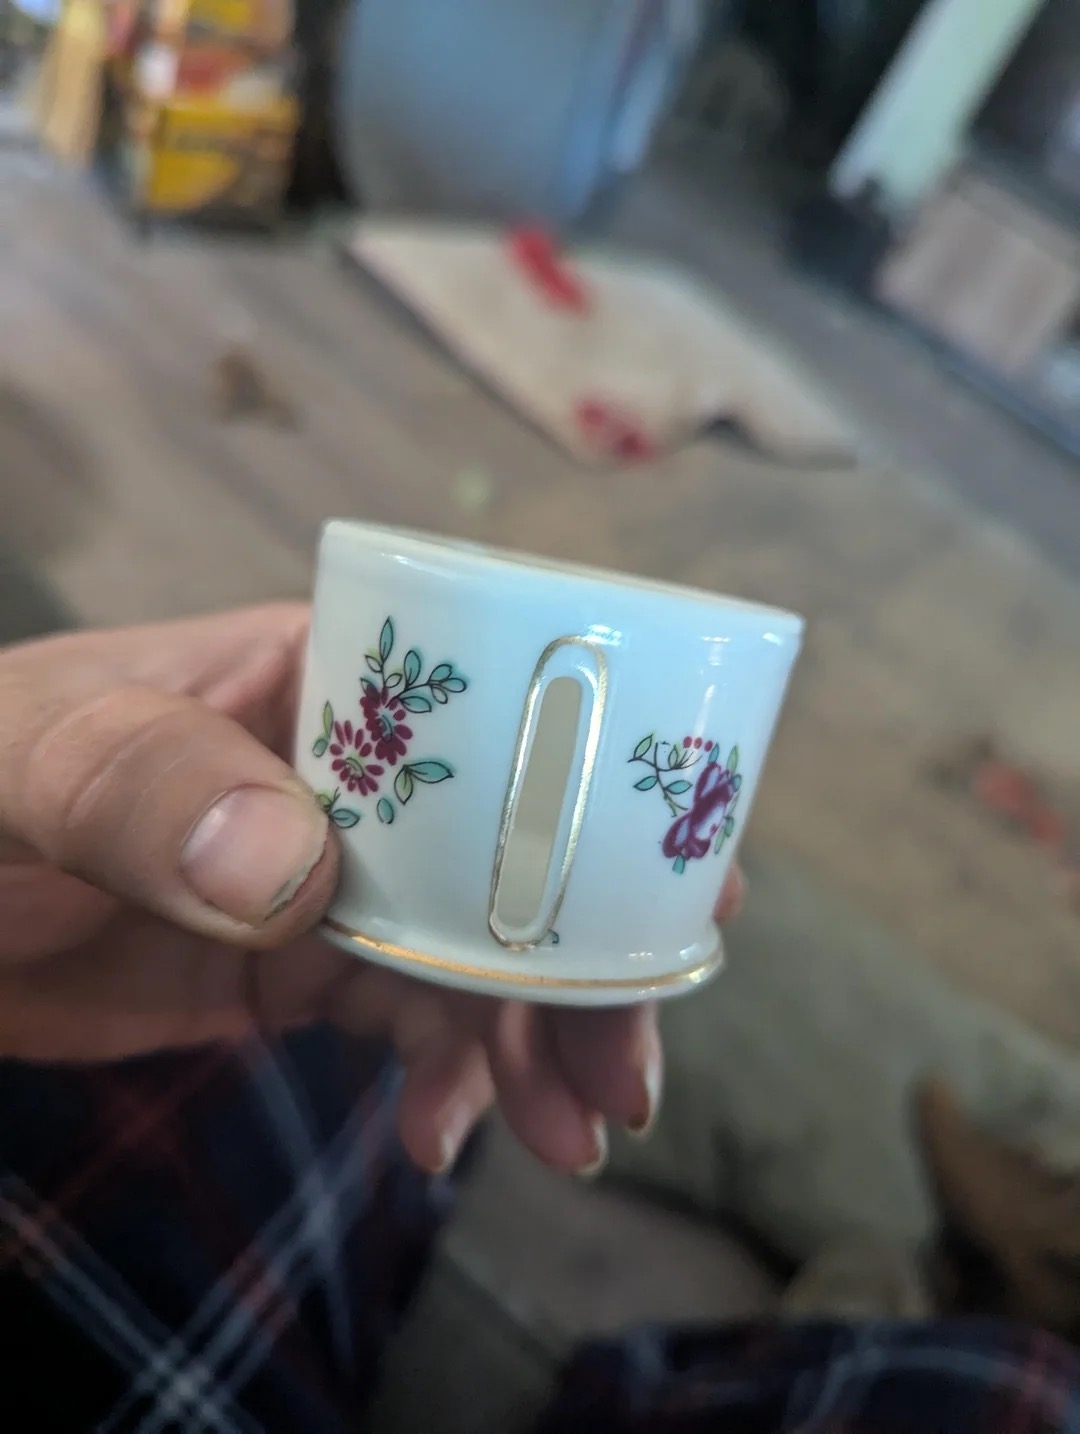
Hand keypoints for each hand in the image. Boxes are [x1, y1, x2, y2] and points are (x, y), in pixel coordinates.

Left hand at [0, 608, 745, 1174]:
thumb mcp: (36, 760)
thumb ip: (146, 784)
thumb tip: (299, 872)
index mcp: (330, 679)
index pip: (506, 719)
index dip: (611, 800)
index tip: (691, 896)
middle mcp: (359, 775)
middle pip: (517, 857)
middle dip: (591, 959)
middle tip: (628, 1070)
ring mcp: (336, 876)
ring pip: (480, 951)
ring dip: (537, 1039)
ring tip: (572, 1131)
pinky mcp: (304, 966)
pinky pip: (411, 1017)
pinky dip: (451, 1075)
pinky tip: (451, 1133)